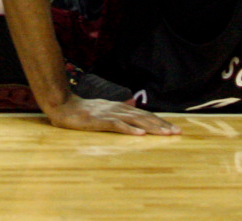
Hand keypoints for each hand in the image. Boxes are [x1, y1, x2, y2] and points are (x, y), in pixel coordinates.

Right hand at [45, 95, 179, 135]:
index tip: (173, 129)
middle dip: (161, 125)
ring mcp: (109, 114)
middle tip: (177, 132)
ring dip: (152, 128)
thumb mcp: (104, 111)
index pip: (144, 115)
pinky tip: (140, 136)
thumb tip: (133, 117)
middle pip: (144, 117)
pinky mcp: (100, 121)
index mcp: (120, 107)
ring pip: (135, 121)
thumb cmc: (83, 111)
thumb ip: (118, 113)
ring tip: (165, 134)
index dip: (159, 121)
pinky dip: (130, 130)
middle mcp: (118, 109)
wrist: (63, 106)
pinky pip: (117, 126)